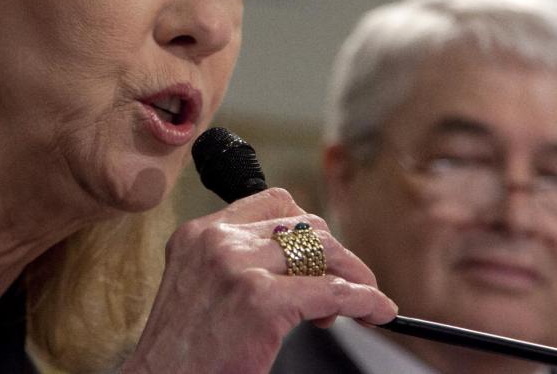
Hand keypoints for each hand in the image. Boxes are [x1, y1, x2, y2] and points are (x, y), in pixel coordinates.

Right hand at [121, 188, 397, 373]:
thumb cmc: (182, 354)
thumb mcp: (198, 288)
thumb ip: (237, 264)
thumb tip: (302, 262)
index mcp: (199, 233)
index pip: (273, 203)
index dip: (307, 228)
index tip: (319, 257)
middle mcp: (217, 240)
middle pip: (304, 225)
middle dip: (334, 256)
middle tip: (342, 290)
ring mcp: (238, 266)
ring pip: (322, 249)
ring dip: (352, 274)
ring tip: (358, 302)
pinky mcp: (260, 301)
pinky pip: (332, 291)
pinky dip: (364, 299)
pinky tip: (375, 311)